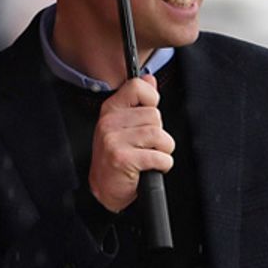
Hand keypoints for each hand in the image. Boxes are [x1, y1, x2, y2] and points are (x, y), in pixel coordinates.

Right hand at [88, 75, 174, 212]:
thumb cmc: (118, 156)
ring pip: (160, 136)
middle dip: (158, 134)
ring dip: (162, 151)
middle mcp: (109, 122)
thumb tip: (149, 77)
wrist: (104, 190)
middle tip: (144, 146)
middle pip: (155, 115)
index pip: (137, 87)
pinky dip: (163, 165)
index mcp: (110, 110)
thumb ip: (138, 100)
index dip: (151, 99)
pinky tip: (149, 168)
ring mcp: (113, 140)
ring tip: (148, 157)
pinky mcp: (122, 158)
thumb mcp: (126, 125)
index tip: (149, 114)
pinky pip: (160, 156)